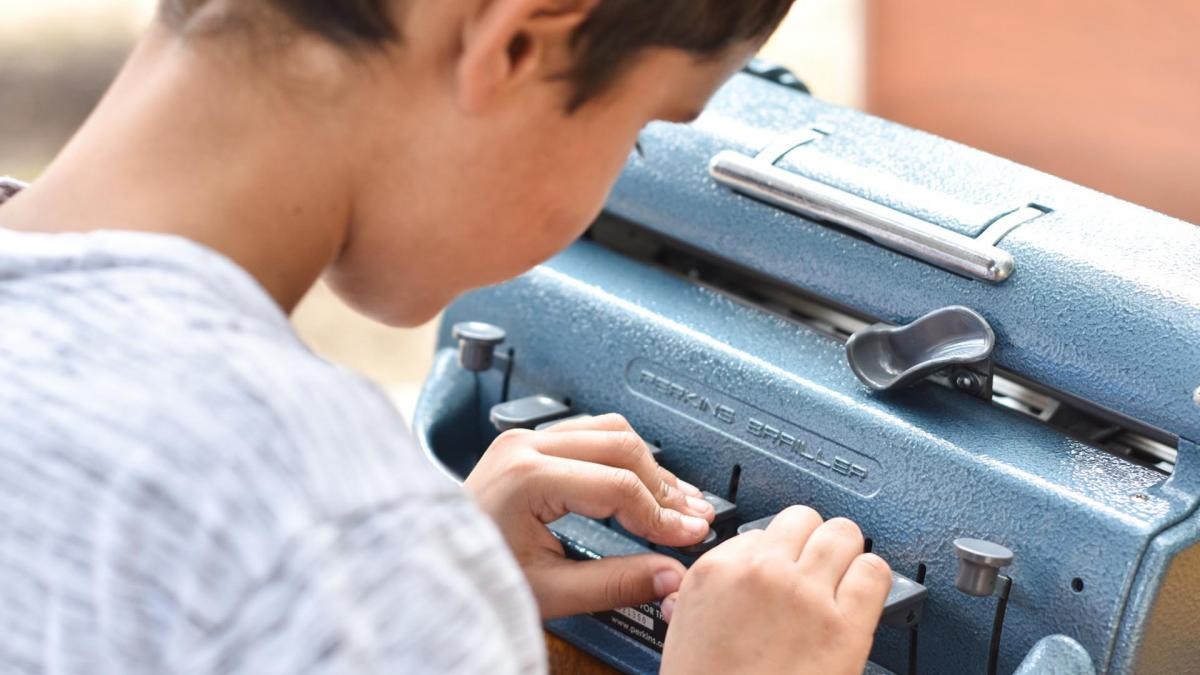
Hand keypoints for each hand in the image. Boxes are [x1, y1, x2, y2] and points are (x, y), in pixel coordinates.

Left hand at [463, 414, 714, 618]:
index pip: (619, 485)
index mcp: (527, 476)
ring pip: (609, 429)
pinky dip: (623, 456)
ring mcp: (524, 438)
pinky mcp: (527, 442)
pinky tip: (641, 482)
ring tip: (676, 500)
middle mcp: (525, 446)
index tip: (688, 536)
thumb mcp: (550, 590)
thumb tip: (670, 575)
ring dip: (649, 465)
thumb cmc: (475, 572)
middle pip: (622, 446)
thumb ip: (616, 582)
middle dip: (664, 486)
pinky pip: (589, 432)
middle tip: (691, 518)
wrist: (428, 559)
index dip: (662, 514)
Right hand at [659, 506, 891, 674]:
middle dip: (810, 542)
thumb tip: (740, 571)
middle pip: (803, 519)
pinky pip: (874, 572)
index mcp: (715, 572)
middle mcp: (761, 574)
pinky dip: (871, 580)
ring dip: (844, 554)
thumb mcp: (687, 628)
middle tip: (813, 568)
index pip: (759, 530)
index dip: (774, 553)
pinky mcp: (845, 626)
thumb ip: (715, 591)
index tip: (780, 571)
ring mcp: (805, 596)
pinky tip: (861, 597)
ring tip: (840, 578)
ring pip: (842, 534)